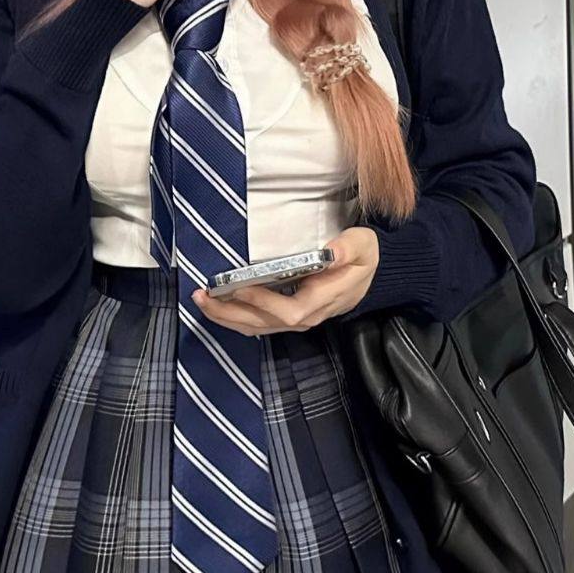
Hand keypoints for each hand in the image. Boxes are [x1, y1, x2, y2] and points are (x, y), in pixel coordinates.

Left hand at [191, 228, 380, 334]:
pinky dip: (236, 317)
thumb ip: (347, 249)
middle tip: (204, 297)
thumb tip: (330, 252)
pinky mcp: (289, 317)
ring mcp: (297, 319)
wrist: (370, 274)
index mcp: (323, 299)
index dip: (264, 303)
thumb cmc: (363, 256)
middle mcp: (307, 315)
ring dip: (227, 317)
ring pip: (258, 327)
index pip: (290, 310)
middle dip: (231, 312)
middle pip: (265, 323)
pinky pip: (259, 324)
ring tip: (202, 301)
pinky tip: (219, 307)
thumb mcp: (362, 245)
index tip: (240, 286)